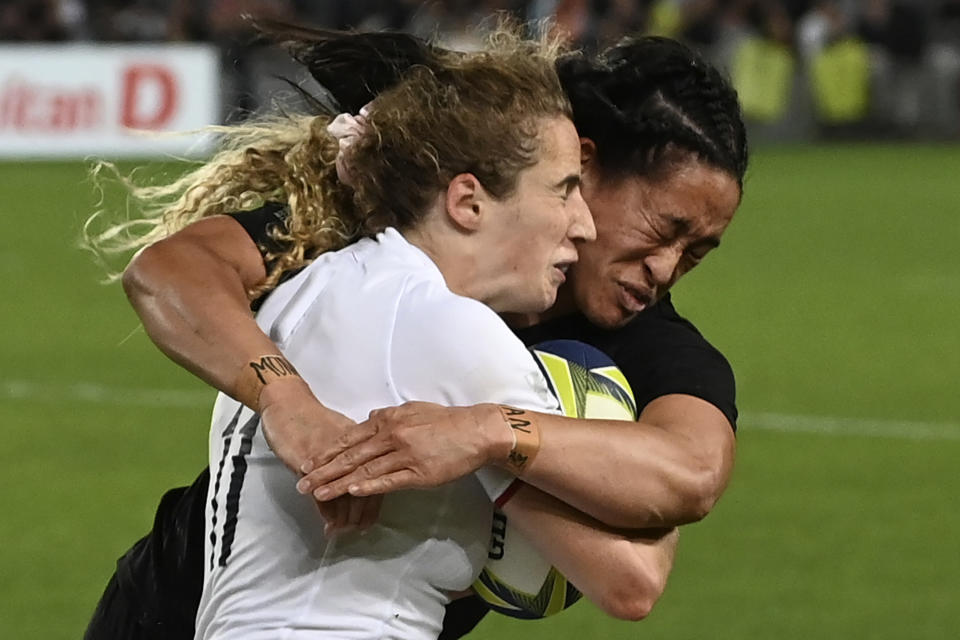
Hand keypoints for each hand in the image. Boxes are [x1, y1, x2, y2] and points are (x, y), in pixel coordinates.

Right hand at [258, 377, 382, 530]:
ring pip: (345, 492)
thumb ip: (358, 449)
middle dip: (361, 511)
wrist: (287, 403)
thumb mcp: (340, 432)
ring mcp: (331, 457)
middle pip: (364, 485)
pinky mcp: (310, 462)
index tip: (373, 514)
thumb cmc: (313, 419)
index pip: (378, 472)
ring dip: (344, 515)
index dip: (377, 495)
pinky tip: (327, 523)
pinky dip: (326, 511)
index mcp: (363, 440)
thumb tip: (369, 467)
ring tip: (342, 530)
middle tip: (358, 529)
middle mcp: (351, 449)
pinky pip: (322, 491)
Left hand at [296, 402, 513, 500]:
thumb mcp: (412, 409)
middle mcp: (392, 437)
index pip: (349, 438)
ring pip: (365, 471)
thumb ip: (388, 415)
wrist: (476, 431)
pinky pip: (389, 482)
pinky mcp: (419, 473)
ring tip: (318, 495)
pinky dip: (369, 487)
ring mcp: (405, 455)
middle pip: (351, 457)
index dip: (327, 453)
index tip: (308, 463)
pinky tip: (352, 493)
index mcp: (388, 421)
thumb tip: (368, 419)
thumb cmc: (445, 421)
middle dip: (324, 472)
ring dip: (338, 484)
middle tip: (302, 484)